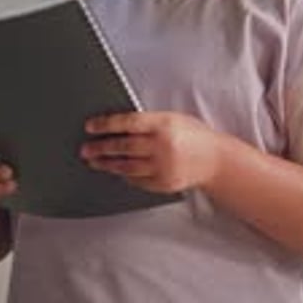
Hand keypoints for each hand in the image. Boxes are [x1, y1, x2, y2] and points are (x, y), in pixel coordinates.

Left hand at [80, 111, 220, 193]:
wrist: (216, 160)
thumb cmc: (193, 136)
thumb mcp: (173, 119)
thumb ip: (148, 122)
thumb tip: (115, 126)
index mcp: (164, 124)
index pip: (127, 123)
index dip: (105, 125)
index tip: (90, 126)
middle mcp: (163, 146)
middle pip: (123, 147)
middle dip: (100, 148)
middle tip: (86, 148)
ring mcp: (163, 167)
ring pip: (126, 166)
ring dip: (107, 164)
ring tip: (95, 161)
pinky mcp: (163, 183)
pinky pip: (136, 180)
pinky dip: (124, 175)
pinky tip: (116, 171)